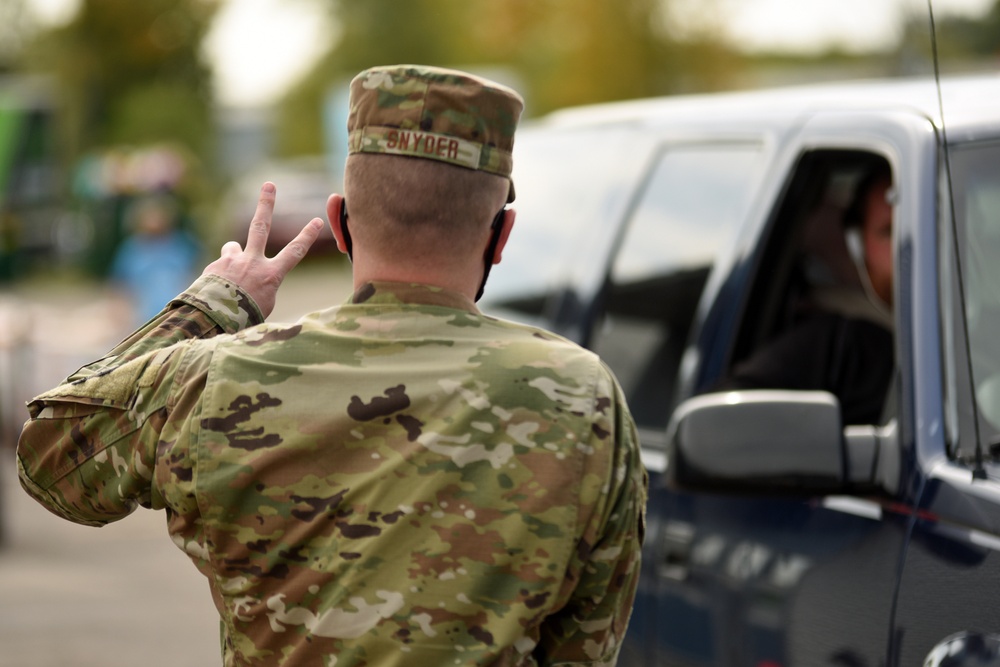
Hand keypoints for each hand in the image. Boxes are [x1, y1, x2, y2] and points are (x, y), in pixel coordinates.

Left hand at [202, 182, 323, 317]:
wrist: (214, 318)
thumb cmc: (245, 318)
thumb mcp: (265, 305)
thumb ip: (264, 284)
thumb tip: (253, 273)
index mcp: (271, 275)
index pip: (295, 252)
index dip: (308, 236)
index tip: (317, 220)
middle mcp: (252, 262)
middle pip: (261, 226)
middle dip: (266, 204)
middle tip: (269, 185)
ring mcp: (233, 260)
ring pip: (234, 246)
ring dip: (235, 255)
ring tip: (230, 277)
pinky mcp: (216, 264)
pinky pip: (221, 264)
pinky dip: (221, 274)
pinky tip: (217, 288)